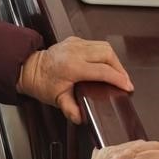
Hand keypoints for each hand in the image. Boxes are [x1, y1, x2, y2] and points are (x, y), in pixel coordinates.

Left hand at [16, 36, 133, 123]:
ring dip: (114, 60)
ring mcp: (75, 43)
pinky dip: (104, 53)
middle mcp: (75, 52)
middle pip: (107, 54)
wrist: (30, 69)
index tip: (127, 86)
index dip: (118, 78)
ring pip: (103, 46)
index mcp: (72, 66)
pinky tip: (106, 64)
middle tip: (125, 81)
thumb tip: (80, 118)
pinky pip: (95, 44)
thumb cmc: (42, 83)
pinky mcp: (75, 41)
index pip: (102, 70)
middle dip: (120, 68)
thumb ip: (70, 109)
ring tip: (118, 73)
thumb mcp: (57, 99)